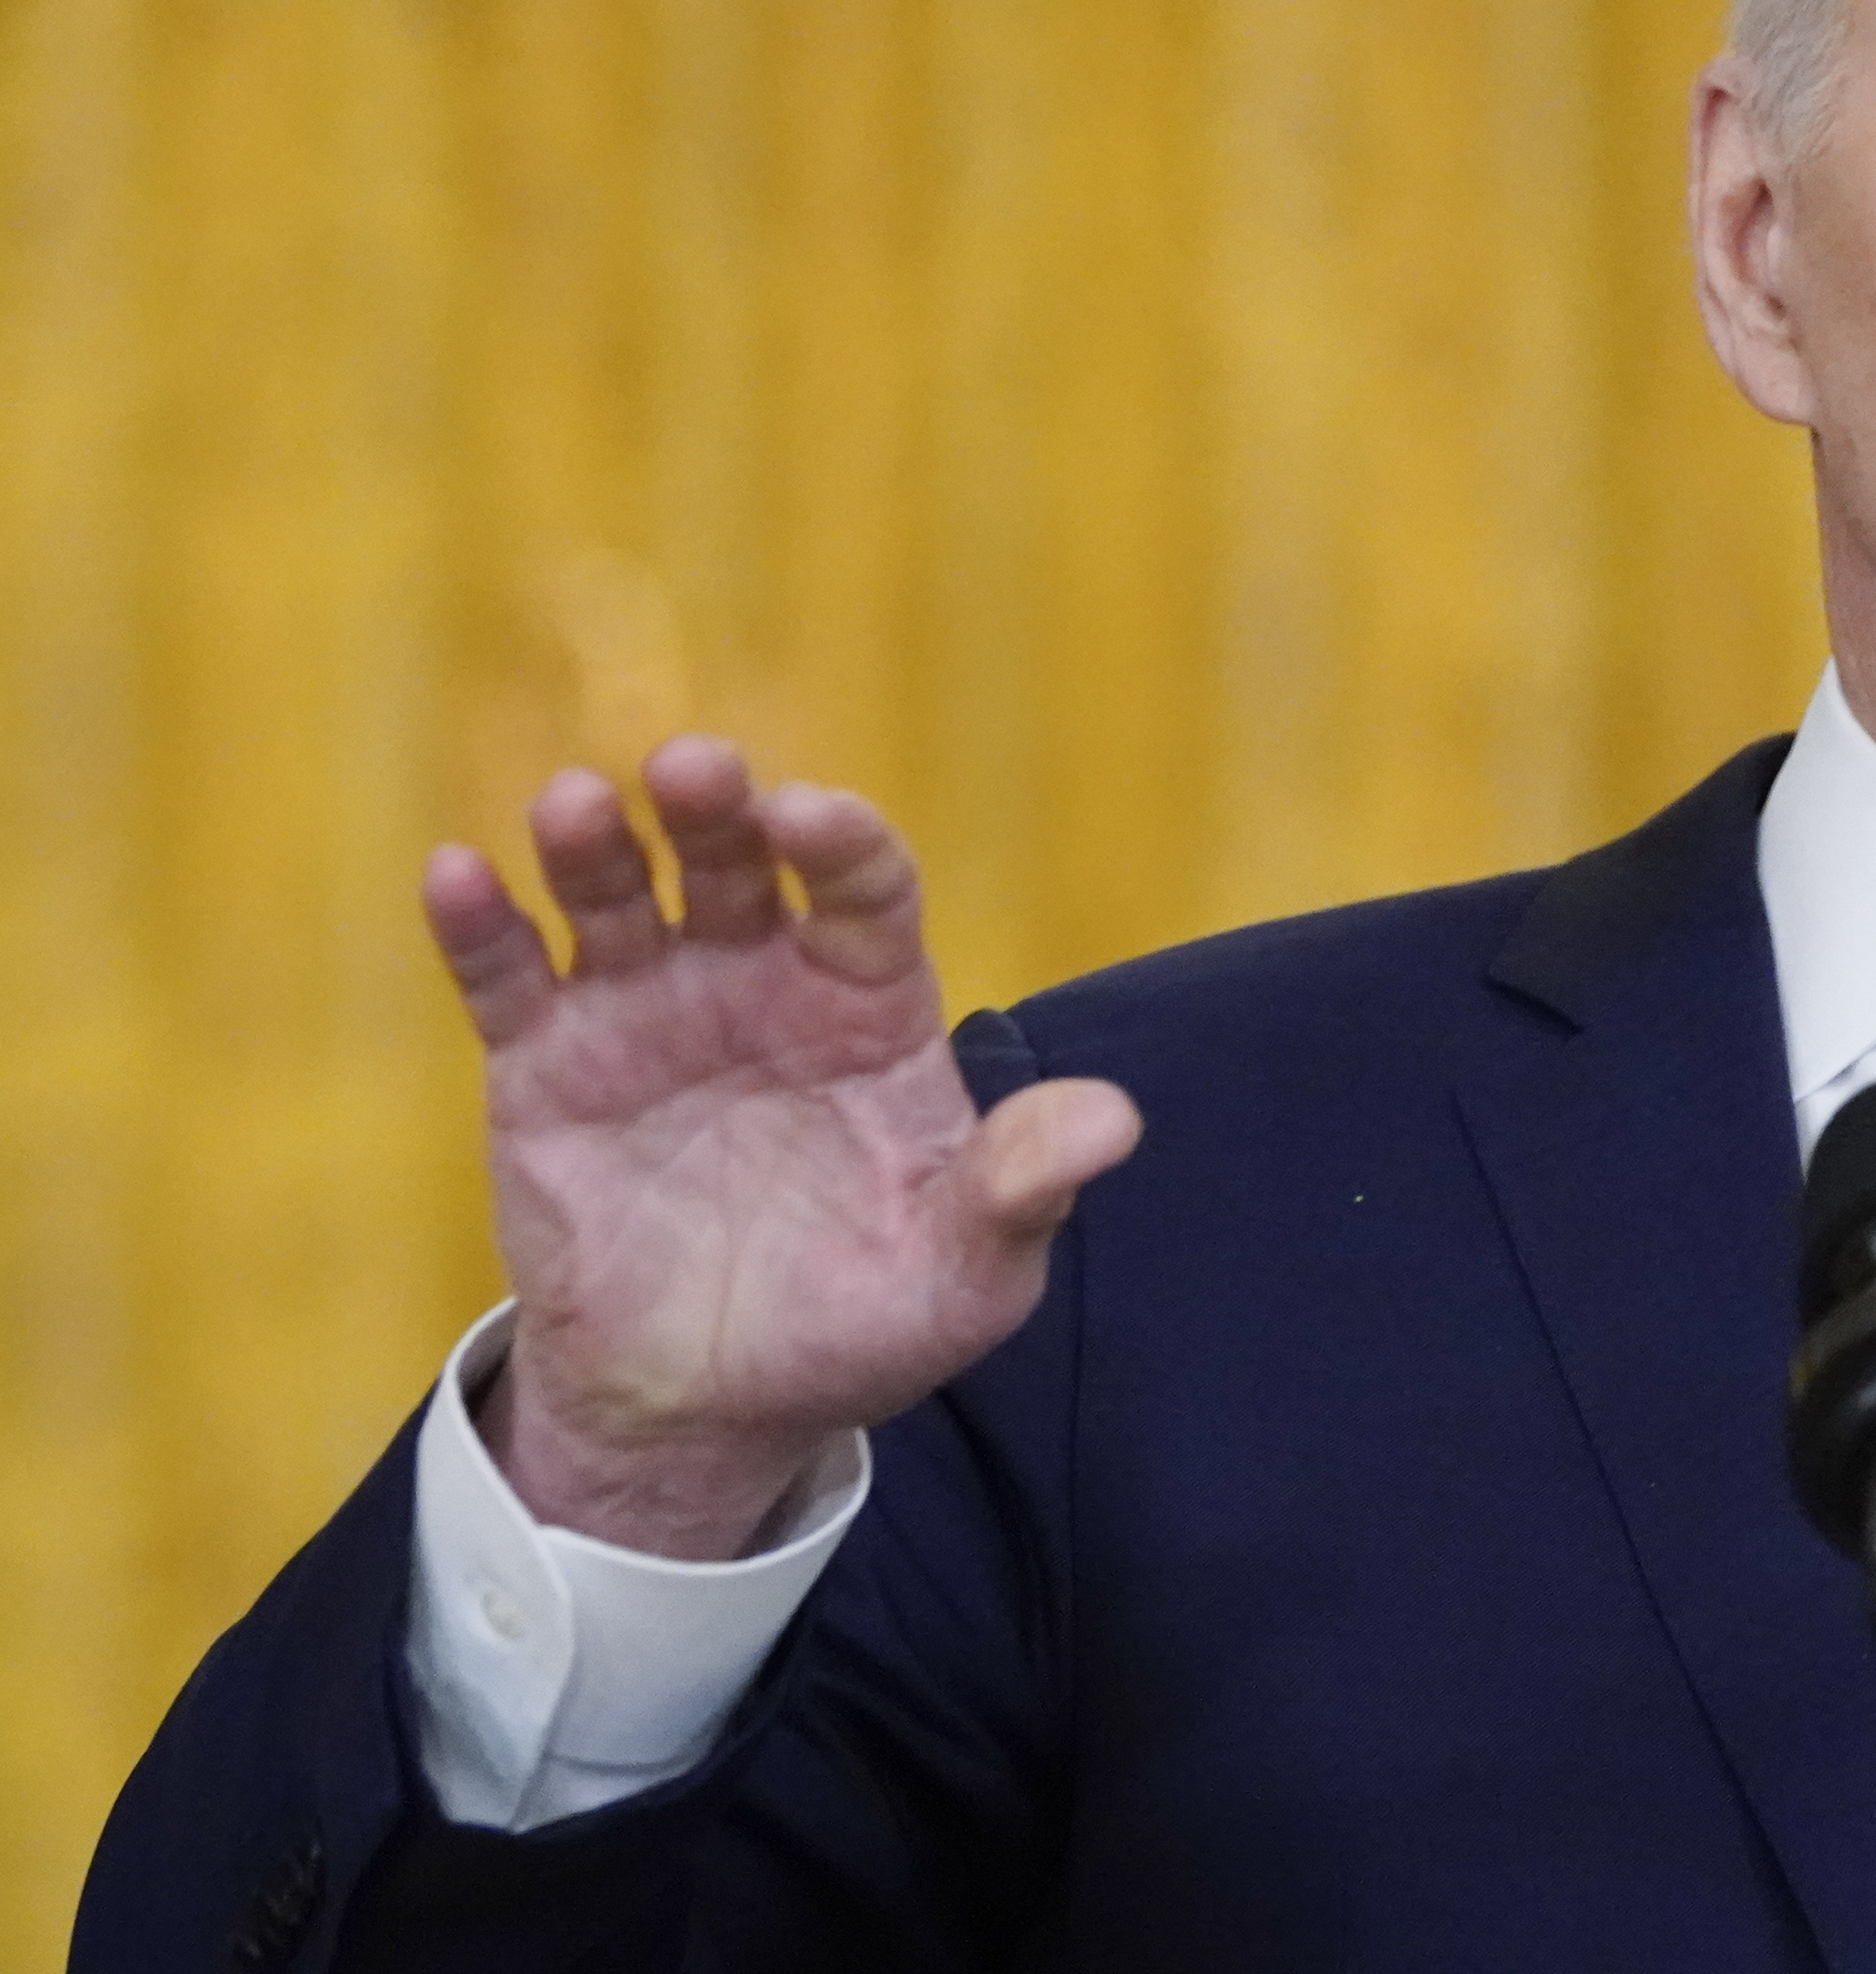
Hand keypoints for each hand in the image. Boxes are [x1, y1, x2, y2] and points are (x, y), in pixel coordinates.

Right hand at [425, 737, 1140, 1558]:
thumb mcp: (966, 1274)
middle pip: (736, 864)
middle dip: (714, 809)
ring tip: (575, 807)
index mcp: (866, 1006)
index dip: (844, 846)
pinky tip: (457, 874)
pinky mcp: (547, 1067)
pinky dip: (480, 925)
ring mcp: (647, 1012)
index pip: (865, 893)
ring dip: (594, 845)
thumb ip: (1021, 1188)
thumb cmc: (861, 1322)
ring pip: (616, 898)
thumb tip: (1116, 1122)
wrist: (716, 1409)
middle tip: (694, 768)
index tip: (815, 818)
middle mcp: (756, 981)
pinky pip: (509, 979)